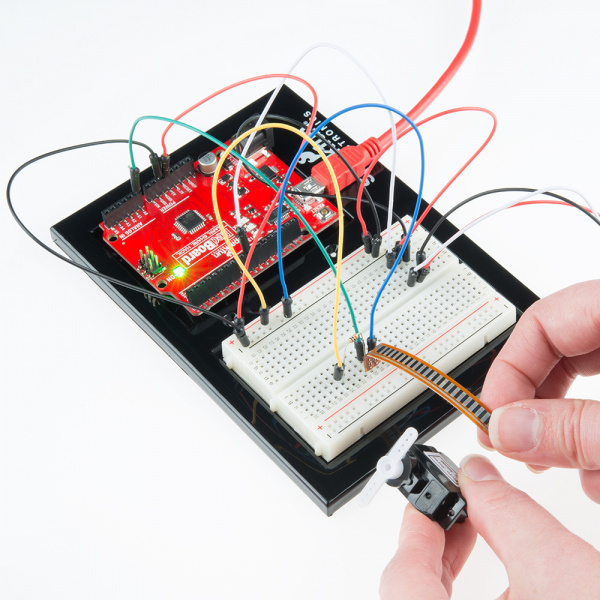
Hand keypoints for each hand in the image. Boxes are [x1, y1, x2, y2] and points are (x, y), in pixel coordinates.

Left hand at [380, 455, 599, 598]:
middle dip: (436, 551)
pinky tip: (511, 588)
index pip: (402, 580)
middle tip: (455, 515)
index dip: (414, 532)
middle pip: (414, 597)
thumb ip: (508, 513)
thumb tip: (476, 476)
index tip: (428, 504)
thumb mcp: (562, 572)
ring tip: (478, 536)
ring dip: (453, 578)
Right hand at [479, 280, 599, 501]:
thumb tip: (510, 430)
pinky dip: (595, 437)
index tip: (494, 419)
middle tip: (513, 443)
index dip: (510, 371)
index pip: (543, 322)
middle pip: (558, 352)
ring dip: (564, 430)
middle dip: (532, 404)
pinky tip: (596, 472)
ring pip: (585, 382)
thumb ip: (576, 428)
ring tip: (561, 468)